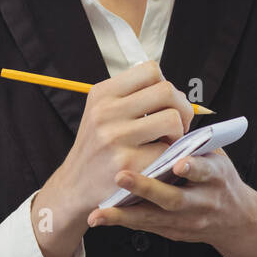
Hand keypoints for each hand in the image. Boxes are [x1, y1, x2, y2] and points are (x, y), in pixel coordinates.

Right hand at [30, 60, 193, 256]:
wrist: (74, 187)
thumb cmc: (96, 149)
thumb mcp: (100, 113)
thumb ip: (130, 97)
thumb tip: (174, 92)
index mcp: (101, 94)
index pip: (151, 70)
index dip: (166, 85)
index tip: (164, 104)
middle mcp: (105, 112)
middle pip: (167, 91)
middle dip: (182, 107)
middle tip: (178, 124)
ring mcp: (115, 138)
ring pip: (172, 119)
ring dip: (179, 132)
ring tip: (168, 142)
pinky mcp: (128, 164)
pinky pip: (167, 151)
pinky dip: (169, 156)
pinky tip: (158, 161)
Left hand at [88, 147, 256, 256]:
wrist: (236, 220)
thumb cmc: (219, 178)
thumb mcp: (218, 159)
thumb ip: (195, 145)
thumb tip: (162, 118)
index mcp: (217, 177)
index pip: (207, 171)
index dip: (194, 168)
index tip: (179, 162)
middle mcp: (203, 202)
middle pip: (174, 199)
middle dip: (148, 188)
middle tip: (121, 176)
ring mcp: (187, 221)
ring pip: (155, 218)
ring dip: (125, 214)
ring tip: (100, 212)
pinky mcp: (173, 232)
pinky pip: (145, 226)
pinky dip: (123, 220)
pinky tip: (100, 217)